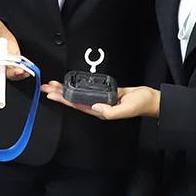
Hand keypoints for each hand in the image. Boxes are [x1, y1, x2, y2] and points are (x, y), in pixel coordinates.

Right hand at [0, 15, 29, 79]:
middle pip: (1, 71)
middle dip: (8, 74)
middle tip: (16, 71)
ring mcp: (5, 60)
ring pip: (10, 71)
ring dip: (17, 73)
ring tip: (23, 71)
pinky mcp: (13, 57)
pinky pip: (18, 67)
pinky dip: (23, 70)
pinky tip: (27, 70)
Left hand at [41, 82, 160, 118]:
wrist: (150, 99)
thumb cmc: (140, 104)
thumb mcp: (126, 109)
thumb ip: (110, 111)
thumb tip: (94, 107)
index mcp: (100, 112)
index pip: (77, 105)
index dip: (64, 99)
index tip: (52, 94)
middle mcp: (98, 106)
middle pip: (74, 99)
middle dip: (59, 93)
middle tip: (46, 87)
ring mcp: (101, 100)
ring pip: (79, 94)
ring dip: (66, 89)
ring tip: (54, 85)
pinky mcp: (106, 92)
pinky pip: (88, 89)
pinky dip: (79, 85)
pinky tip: (72, 83)